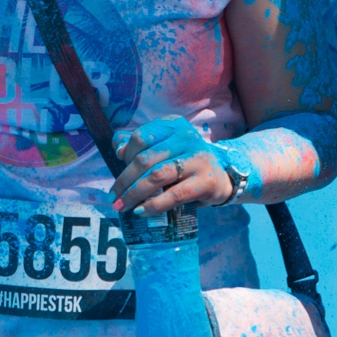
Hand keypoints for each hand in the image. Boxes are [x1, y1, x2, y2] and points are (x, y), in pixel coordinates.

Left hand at [111, 116, 235, 214]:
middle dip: (125, 180)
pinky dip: (153, 205)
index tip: (119, 167)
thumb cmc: (186, 161)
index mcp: (174, 125)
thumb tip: (118, 148)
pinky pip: (173, 195)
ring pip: (156, 176)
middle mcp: (186, 138)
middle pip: (145, 158)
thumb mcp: (166, 147)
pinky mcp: (206, 181)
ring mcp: (198, 159)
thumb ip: (141, 144)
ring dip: (135, 194)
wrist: (223, 175)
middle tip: (114, 197)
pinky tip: (141, 211)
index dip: (126, 153)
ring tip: (123, 206)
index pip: (141, 136)